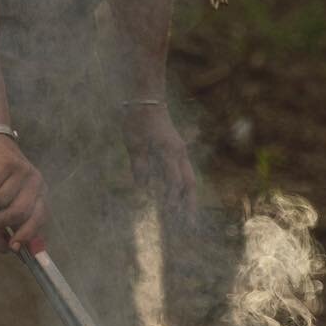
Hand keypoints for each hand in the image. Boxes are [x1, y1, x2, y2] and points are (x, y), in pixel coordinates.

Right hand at [0, 135, 47, 251]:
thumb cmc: (0, 178)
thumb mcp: (5, 203)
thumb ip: (5, 225)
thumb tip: (4, 249)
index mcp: (40, 194)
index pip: (40, 218)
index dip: (27, 234)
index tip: (13, 246)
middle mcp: (36, 182)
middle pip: (18, 212)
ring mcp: (23, 171)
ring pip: (0, 200)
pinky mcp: (7, 162)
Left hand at [120, 104, 197, 221]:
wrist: (147, 99)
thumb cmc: (138, 120)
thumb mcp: (134, 143)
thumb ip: (140, 165)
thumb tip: (144, 188)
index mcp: (169, 152)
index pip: (175, 181)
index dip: (174, 199)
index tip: (169, 214)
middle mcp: (178, 154)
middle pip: (189, 184)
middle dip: (190, 205)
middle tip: (190, 226)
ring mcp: (179, 152)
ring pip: (189, 180)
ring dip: (189, 199)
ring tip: (188, 219)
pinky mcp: (176, 150)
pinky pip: (183, 173)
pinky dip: (183, 189)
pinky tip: (179, 200)